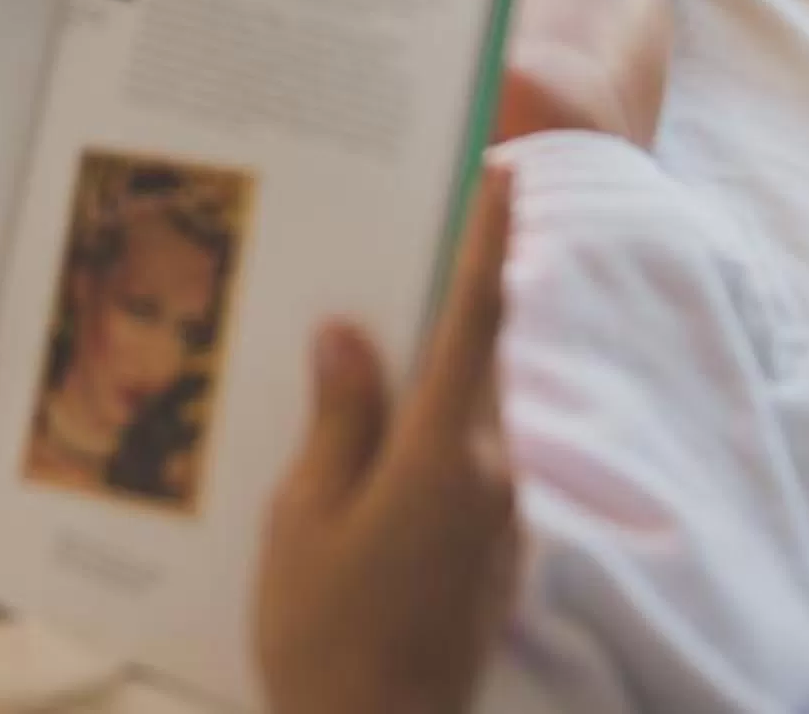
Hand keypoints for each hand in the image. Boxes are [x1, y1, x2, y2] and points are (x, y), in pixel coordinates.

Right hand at [253, 164, 522, 713]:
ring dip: (436, 366)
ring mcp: (497, 522)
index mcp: (444, 454)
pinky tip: (378, 433)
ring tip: (373, 327)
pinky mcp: (491, 558)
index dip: (490, 241)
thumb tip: (348, 334)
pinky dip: (430, 430)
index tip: (503, 170)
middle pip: (478, 359)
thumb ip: (336, 419)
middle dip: (453, 292)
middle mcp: (490, 476)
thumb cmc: (323, 637)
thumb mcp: (304, 519)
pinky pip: (463, 464)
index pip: (477, 320)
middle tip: (408, 231)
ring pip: (470, 412)